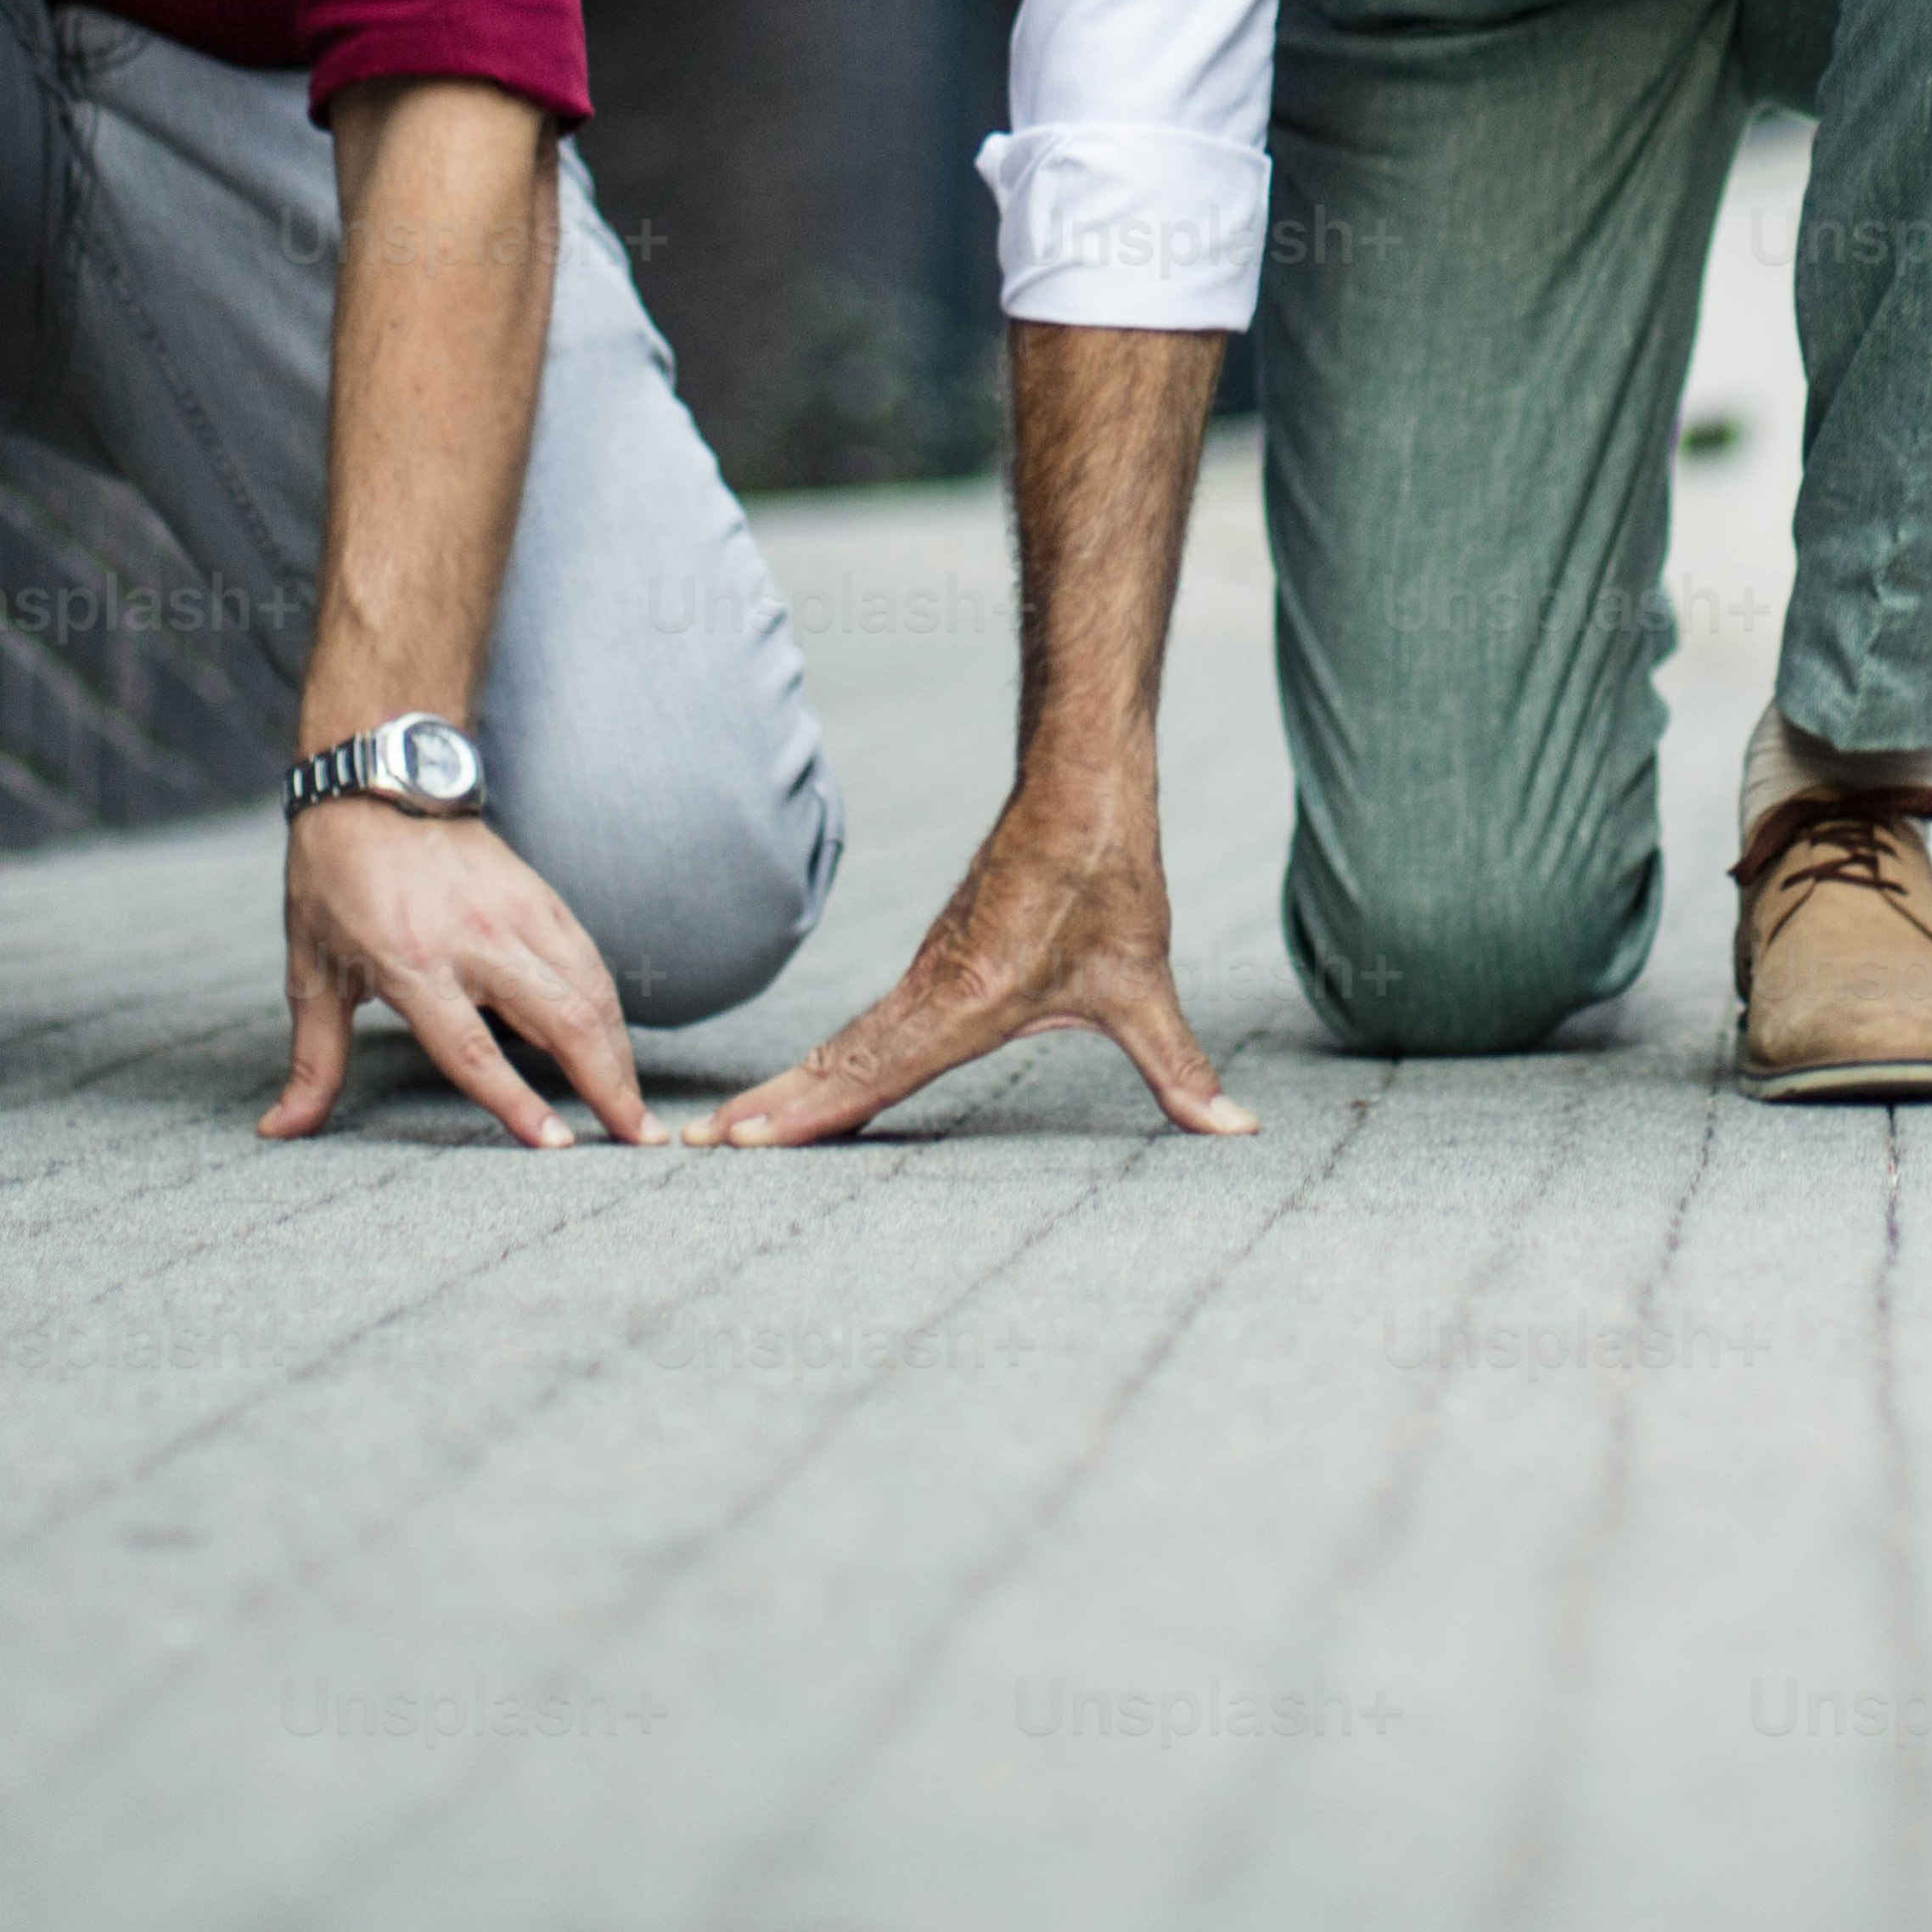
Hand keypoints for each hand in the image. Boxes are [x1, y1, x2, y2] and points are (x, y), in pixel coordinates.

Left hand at [269, 798, 655, 1147]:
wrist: (377, 786)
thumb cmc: (334, 882)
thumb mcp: (311, 972)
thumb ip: (314, 1059)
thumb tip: (279, 1131)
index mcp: (412, 963)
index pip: (473, 1049)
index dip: (516, 1102)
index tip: (559, 1146)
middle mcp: (476, 938)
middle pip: (561, 1018)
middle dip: (609, 1083)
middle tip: (641, 1139)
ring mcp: (517, 913)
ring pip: (589, 989)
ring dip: (620, 1052)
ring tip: (638, 1109)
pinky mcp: (541, 896)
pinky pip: (588, 960)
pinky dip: (608, 1008)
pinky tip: (617, 1045)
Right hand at [693, 784, 1246, 1146]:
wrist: (1080, 781)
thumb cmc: (1109, 876)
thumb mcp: (1144, 982)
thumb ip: (1180, 1069)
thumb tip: (1236, 1133)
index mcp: (968, 1000)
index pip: (876, 1070)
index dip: (813, 1111)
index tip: (748, 1142)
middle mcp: (930, 991)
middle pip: (836, 1062)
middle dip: (769, 1111)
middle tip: (695, 1149)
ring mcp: (924, 976)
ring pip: (843, 1042)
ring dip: (785, 1087)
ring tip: (722, 1130)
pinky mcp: (932, 965)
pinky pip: (865, 1025)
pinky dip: (825, 1061)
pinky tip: (805, 1086)